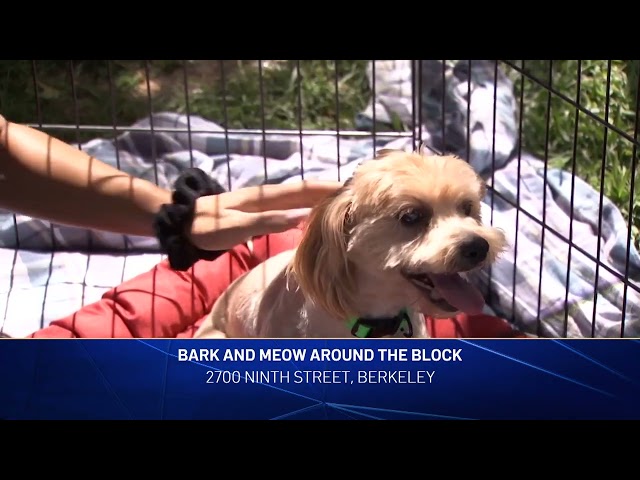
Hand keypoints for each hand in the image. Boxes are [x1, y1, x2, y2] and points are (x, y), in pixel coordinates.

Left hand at [189, 180, 340, 250]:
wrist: (185, 223)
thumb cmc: (209, 227)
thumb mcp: (237, 227)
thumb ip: (269, 222)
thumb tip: (303, 217)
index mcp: (267, 197)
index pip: (305, 189)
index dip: (329, 188)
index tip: (353, 189)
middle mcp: (270, 196)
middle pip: (307, 191)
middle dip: (331, 192)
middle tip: (357, 197)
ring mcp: (266, 203)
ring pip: (300, 199)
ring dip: (321, 200)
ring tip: (343, 204)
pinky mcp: (262, 211)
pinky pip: (292, 207)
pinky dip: (307, 209)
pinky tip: (314, 215)